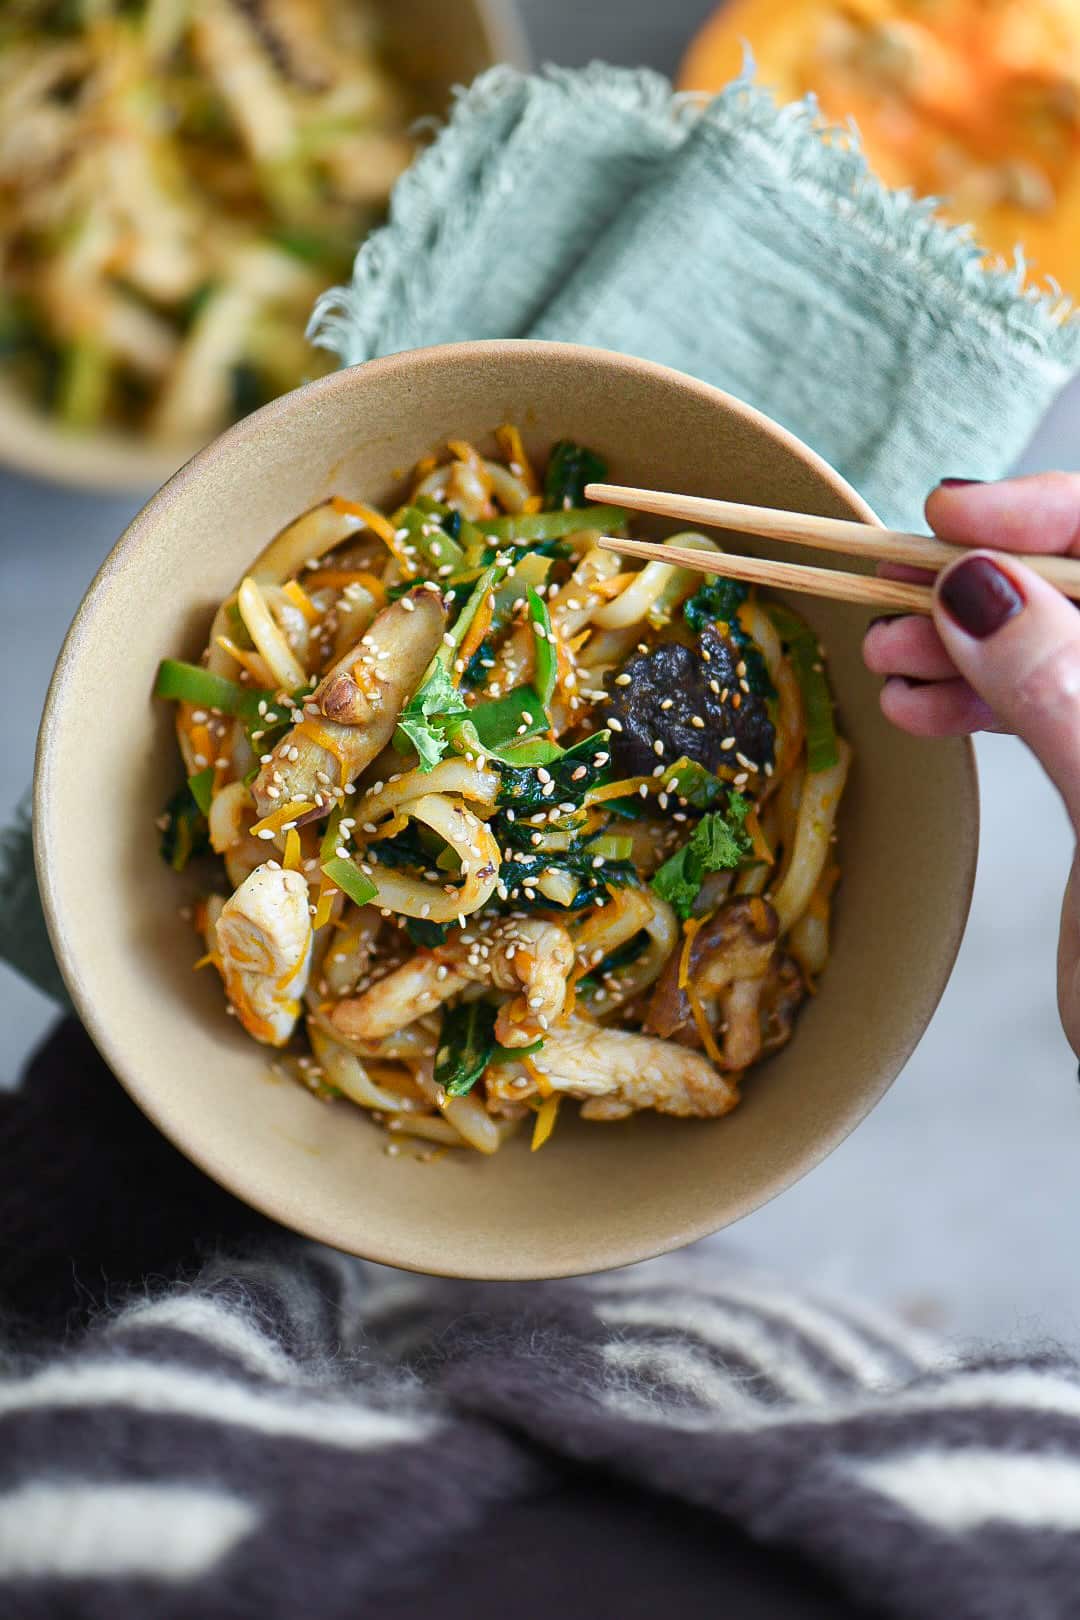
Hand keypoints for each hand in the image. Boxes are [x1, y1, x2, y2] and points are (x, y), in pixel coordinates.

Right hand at [863, 474, 1079, 1059]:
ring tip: (887, 657)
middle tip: (891, 595)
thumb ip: (1059, 689)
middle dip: (984, 580)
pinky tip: (915, 706)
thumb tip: (979, 586)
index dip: (1043, 515)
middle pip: (1078, 590)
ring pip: (1049, 644)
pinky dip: (974, 698)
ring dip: (963, 642)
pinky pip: (1039, 703)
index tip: (948, 518)